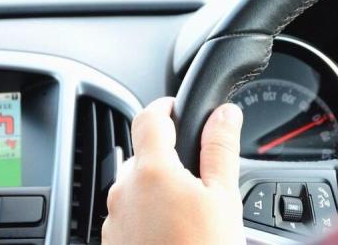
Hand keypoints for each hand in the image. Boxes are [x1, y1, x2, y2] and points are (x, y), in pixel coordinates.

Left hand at [101, 97, 245, 244]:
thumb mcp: (223, 198)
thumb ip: (221, 149)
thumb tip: (225, 114)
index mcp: (152, 171)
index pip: (148, 117)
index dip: (165, 106)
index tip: (177, 107)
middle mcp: (124, 191)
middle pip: (144, 156)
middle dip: (169, 160)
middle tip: (199, 182)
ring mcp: (115, 218)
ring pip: (137, 188)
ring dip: (159, 191)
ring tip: (189, 215)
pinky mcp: (112, 240)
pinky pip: (130, 215)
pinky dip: (148, 216)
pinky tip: (172, 232)